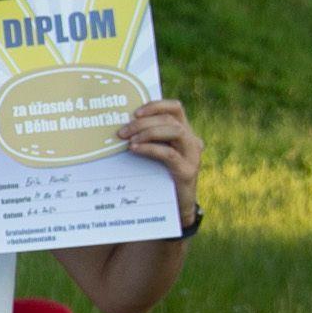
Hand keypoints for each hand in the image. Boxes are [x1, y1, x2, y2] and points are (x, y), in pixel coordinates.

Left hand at [116, 98, 204, 217]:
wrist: (175, 206)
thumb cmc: (157, 176)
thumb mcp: (152, 153)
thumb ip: (144, 138)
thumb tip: (119, 126)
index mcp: (183, 131)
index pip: (174, 108)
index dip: (155, 105)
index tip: (134, 112)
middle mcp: (191, 140)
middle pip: (169, 119)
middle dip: (143, 122)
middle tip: (121, 132)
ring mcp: (192, 155)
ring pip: (175, 131)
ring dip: (148, 132)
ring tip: (129, 140)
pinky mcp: (188, 171)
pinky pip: (169, 154)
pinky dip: (150, 148)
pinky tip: (135, 150)